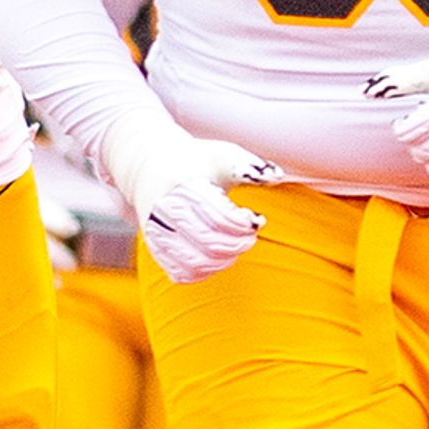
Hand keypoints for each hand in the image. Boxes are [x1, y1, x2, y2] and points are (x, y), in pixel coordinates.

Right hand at [98, 112, 278, 282]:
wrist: (150, 164)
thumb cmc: (197, 160)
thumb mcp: (224, 155)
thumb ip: (250, 166)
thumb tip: (278, 176)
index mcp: (182, 186)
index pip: (221, 218)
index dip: (245, 224)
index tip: (255, 217)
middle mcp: (163, 210)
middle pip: (211, 243)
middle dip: (240, 243)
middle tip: (250, 234)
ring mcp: (155, 230)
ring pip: (196, 263)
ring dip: (226, 259)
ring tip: (235, 244)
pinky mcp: (155, 246)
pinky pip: (182, 273)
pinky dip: (206, 271)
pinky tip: (218, 256)